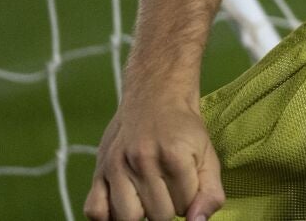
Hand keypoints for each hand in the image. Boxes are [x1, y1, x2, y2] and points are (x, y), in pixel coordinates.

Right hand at [85, 93, 223, 220]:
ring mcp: (116, 167)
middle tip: (169, 190)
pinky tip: (124, 203)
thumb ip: (210, 192)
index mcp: (174, 156)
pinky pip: (95, 211)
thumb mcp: (208, 155)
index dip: (189, 201)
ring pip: (128, 218)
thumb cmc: (184, 129)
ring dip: (142, 214)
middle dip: (168, 209)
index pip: (185, 207)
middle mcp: (142, 161)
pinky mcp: (98, 170)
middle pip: (158, 216)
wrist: (154, 96)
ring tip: (149, 199)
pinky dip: (109, 216)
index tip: (187, 185)